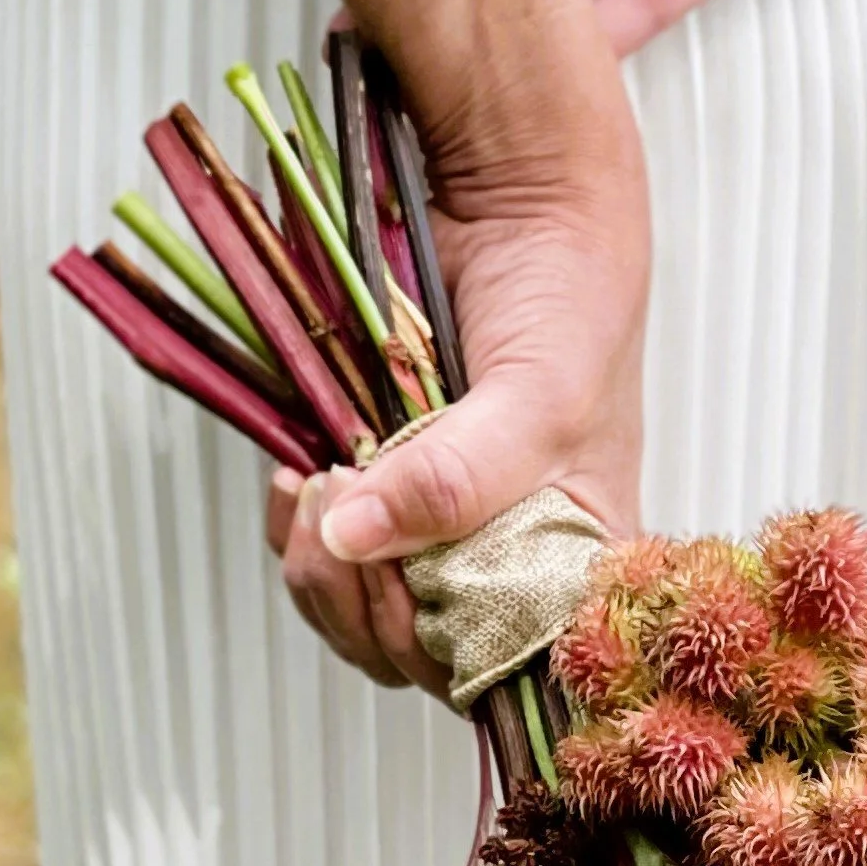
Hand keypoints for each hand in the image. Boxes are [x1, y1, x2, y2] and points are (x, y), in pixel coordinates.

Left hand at [268, 151, 646, 693]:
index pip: (507, 671)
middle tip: (355, 530)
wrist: (517, 194)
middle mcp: (500, 558)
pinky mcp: (370, 481)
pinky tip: (300, 482)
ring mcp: (427, 523)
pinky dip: (296, 528)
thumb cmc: (570, 300)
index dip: (447, 658)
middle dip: (368, 608)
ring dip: (322, 572)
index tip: (411, 598)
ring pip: (358, 610)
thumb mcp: (539, 399)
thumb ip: (457, 479)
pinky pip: (320, 548)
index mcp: (570, 566)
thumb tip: (353, 538)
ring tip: (325, 488)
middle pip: (418, 655)